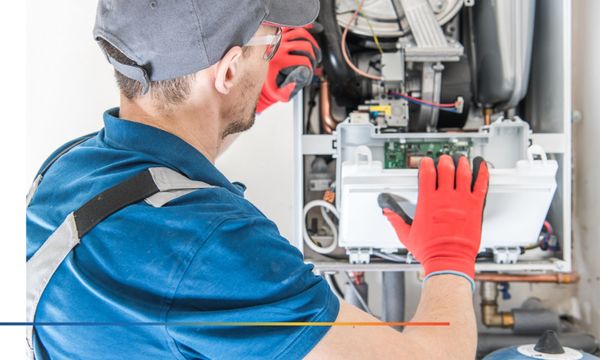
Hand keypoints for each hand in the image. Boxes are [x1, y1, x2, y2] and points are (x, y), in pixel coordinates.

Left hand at [256, 27, 320, 113]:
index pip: (304, 60)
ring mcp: (279, 38)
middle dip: (313, 56)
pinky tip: (310, 33)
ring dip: (312, 42)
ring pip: (302, 33)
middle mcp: (279, 47)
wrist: (256, 73)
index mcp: (279, 60)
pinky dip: (304, 27)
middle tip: (314, 62)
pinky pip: (293, 26)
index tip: (310, 71)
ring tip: (314, 51)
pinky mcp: (279, 33)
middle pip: (305, 46)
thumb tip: (296, 83)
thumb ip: (287, 92)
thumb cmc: (269, 83)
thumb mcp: (277, 92)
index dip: (311, 67)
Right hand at [377, 155, 488, 282]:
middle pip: (446, 169)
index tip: (426, 162)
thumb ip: (396, 220)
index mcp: (428, 202)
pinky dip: (482, 174)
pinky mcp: (475, 207)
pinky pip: (481, 186)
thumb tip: (388, 212)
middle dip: (444, 161)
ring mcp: (461, 201)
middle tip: (444, 159)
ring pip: (463, 174)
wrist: (448, 260)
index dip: (426, 164)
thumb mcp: (406, 235)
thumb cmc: (430, 250)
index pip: (427, 174)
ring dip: (461, 164)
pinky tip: (482, 167)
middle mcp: (445, 198)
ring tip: (461, 159)